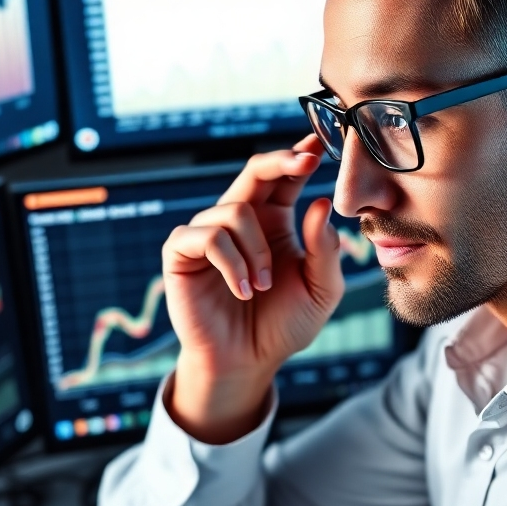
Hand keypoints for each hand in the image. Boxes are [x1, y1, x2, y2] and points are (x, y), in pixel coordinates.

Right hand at [163, 136, 344, 441]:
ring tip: (262, 287)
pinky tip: (242, 290)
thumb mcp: (321, 290)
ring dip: (256, 251)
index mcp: (276, 221)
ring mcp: (209, 233)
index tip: (317, 143)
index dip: (300, 157)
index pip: (287, 178)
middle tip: (304, 160)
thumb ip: (324, 250)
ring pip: (234, 211)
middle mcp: (241, 220)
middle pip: (256, 171)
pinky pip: (206, 236)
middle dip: (280, 161)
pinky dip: (230, 263)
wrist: (248, 362)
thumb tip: (319, 204)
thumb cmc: (284, 325)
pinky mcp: (182, 252)